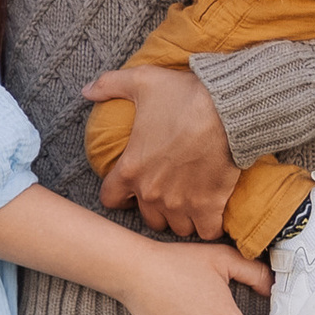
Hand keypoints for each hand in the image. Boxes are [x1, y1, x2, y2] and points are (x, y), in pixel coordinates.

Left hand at [84, 61, 241, 237]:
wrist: (228, 109)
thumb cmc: (184, 96)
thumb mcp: (142, 81)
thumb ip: (110, 85)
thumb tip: (86, 90)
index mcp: (130, 170)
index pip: (110, 199)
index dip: (118, 197)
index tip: (130, 192)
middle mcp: (151, 193)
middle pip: (148, 218)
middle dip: (155, 209)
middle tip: (166, 194)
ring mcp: (181, 203)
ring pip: (176, 227)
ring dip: (181, 218)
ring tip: (189, 204)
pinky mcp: (209, 206)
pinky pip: (206, 233)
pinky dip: (209, 226)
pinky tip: (212, 213)